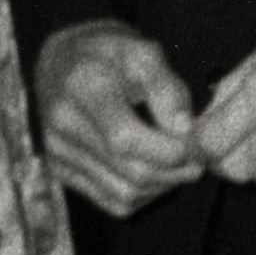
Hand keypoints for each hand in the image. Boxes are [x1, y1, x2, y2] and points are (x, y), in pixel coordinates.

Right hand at [36, 19, 203, 217]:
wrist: (61, 63)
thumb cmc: (108, 55)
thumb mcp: (142, 52)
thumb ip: (167, 87)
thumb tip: (184, 130)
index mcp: (82, 86)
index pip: (126, 138)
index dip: (170, 150)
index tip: (195, 144)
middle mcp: (62, 123)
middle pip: (131, 171)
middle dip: (176, 171)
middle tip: (197, 158)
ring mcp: (58, 151)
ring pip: (126, 193)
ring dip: (163, 185)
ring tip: (177, 164)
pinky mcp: (61, 172)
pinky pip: (114, 202)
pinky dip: (143, 195)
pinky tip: (151, 172)